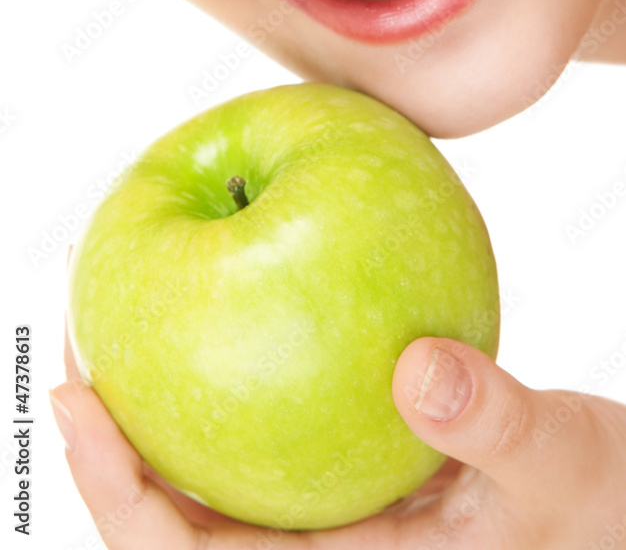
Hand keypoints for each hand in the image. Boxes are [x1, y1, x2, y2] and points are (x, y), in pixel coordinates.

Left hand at [49, 325, 625, 548]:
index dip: (116, 490)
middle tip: (81, 333)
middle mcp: (321, 549)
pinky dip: (236, 365)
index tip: (74, 397)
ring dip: (162, 400)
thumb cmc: (598, 510)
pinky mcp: (356, 465)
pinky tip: (235, 300)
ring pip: (217, 469)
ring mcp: (334, 506)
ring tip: (130, 314)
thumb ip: (496, 424)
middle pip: (177, 514)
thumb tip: (420, 372)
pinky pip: (273, 427)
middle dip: (113, 436)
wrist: (615, 505)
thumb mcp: (561, 466)